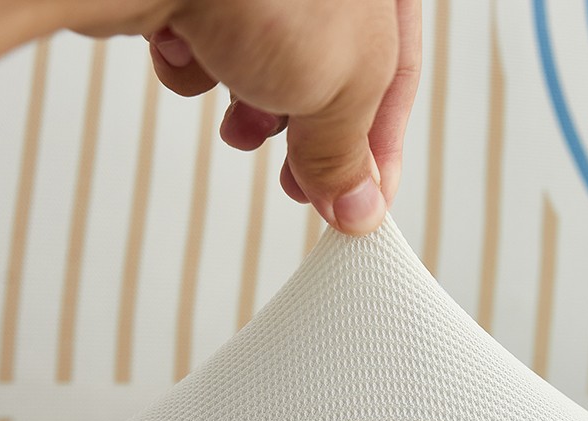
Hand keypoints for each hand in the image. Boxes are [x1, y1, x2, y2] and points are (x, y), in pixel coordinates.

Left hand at [144, 0, 421, 234]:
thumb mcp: (338, 88)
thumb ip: (349, 154)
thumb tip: (356, 208)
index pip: (397, 76)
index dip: (381, 151)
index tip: (361, 205)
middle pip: (330, 77)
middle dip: (309, 139)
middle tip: (300, 186)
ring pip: (265, 67)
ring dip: (251, 113)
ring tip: (239, 128)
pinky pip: (206, 47)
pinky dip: (197, 70)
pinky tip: (189, 56)